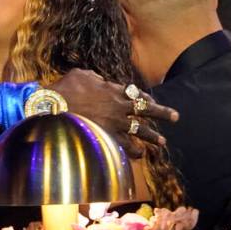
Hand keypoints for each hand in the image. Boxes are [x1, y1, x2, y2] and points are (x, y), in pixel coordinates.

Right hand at [50, 69, 177, 156]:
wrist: (54, 107)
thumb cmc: (65, 88)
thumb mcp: (81, 74)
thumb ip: (94, 77)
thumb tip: (99, 80)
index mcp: (114, 89)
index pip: (137, 93)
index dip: (146, 98)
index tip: (153, 101)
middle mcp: (119, 106)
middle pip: (147, 110)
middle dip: (162, 113)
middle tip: (175, 117)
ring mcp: (114, 123)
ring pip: (141, 130)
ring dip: (153, 137)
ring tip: (162, 143)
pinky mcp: (107, 137)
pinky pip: (125, 146)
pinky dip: (133, 151)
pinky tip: (139, 155)